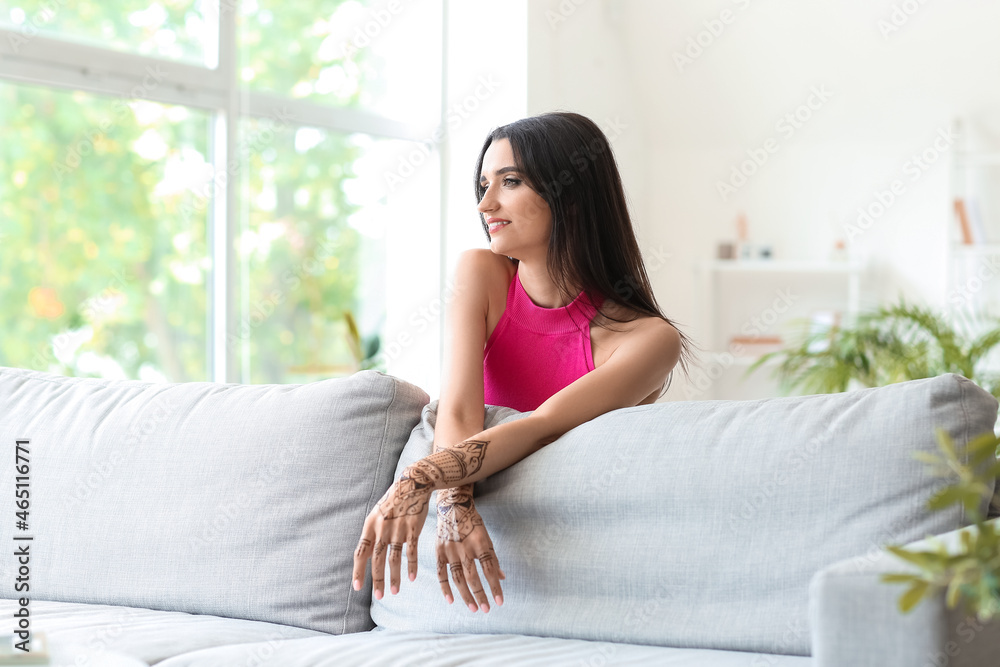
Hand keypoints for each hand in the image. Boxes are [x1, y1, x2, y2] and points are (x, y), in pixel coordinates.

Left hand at [352, 465, 434, 599]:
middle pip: (377, 559)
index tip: (357, 587)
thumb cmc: (393, 502)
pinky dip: (411, 566)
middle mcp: (382, 528)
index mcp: (370, 526)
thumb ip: (372, 535)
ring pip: (394, 558)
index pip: (360, 553)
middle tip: (379, 596)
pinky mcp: (413, 528)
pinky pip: (411, 551)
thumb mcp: (377, 515)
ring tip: (394, 591)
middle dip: (377, 579)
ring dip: (394, 576)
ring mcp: (398, 529)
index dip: (358, 571)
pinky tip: (411, 578)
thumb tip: (365, 556)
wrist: (412, 484)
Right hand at [436, 485, 504, 612]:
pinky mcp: (439, 551)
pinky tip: (451, 600)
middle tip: (486, 609)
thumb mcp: (486, 536)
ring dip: (466, 595)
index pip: (489, 569)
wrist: (452, 506)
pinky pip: (441, 574)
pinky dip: (445, 588)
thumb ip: (492, 558)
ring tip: (473, 608)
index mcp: (480, 543)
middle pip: (473, 577)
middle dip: (480, 595)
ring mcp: (450, 550)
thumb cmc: (473, 523)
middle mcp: (465, 547)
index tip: (499, 602)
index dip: (495, 587)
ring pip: (458, 578)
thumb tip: (502, 577)